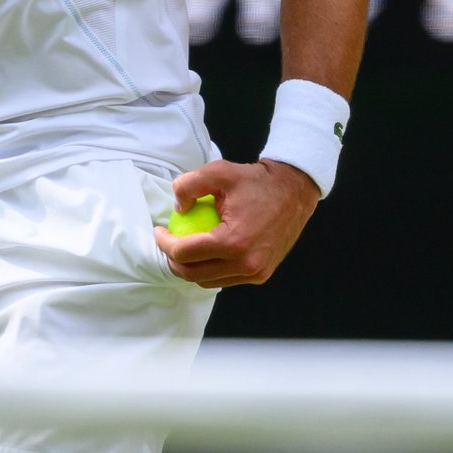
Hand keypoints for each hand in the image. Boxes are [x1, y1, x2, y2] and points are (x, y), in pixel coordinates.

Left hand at [153, 158, 319, 288]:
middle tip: (166, 242)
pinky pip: (226, 279)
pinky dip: (210, 269)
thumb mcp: (219, 172)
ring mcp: (256, 273)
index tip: (158, 231)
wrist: (293, 191)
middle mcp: (246, 264)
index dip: (165, 243)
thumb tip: (177, 207)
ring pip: (209, 280)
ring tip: (181, 247)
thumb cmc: (256, 181)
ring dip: (190, 268)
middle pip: (194, 274)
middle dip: (173, 261)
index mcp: (234, 242)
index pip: (186, 253)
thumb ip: (189, 185)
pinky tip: (203, 252)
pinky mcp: (261, 274)